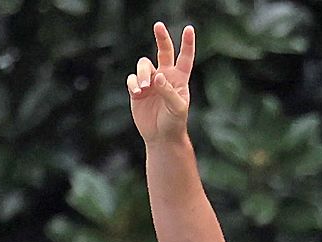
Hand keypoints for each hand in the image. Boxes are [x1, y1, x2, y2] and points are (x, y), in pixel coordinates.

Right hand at [128, 22, 195, 143]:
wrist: (161, 137)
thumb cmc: (174, 122)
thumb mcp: (176, 107)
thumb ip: (168, 91)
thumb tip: (157, 77)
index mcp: (179, 79)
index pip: (185, 58)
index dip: (187, 44)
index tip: (189, 29)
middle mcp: (165, 77)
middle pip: (163, 51)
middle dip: (161, 38)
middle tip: (158, 25)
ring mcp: (150, 82)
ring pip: (144, 65)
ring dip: (143, 73)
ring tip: (144, 87)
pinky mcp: (137, 90)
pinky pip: (132, 79)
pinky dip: (133, 82)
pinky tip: (137, 92)